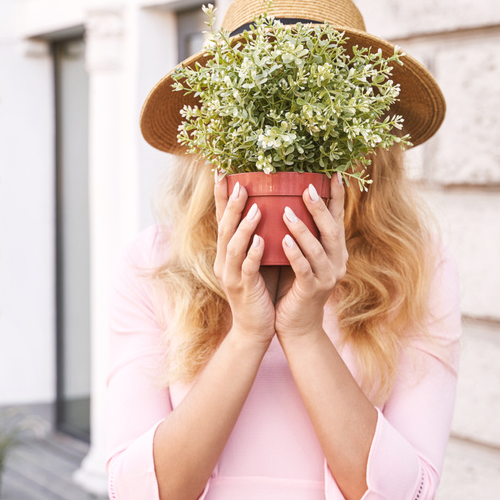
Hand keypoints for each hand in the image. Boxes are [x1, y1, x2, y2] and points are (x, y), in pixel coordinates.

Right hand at [213, 176, 275, 343]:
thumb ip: (263, 236)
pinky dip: (252, 253)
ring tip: (255, 206)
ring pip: (233, 246)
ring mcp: (231, 275)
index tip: (222, 172)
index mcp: (228, 251)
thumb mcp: (261, 259)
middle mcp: (224, 260)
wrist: (257, 327)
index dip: (221, 196)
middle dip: (230, 204)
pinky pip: (246, 268)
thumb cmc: (262, 289)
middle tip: (239, 182)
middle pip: (224, 227)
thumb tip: (278, 208)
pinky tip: (260, 240)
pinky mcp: (242, 289)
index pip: (222, 218)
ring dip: (243, 225)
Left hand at [275, 173, 347, 340]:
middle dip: (320, 207)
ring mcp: (327, 277)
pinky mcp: (312, 290)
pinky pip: (304, 268)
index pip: (338, 219)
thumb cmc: (293, 287)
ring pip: (317, 248)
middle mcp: (337, 262)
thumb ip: (300, 235)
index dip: (337, 197)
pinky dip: (294, 252)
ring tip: (285, 211)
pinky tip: (283, 239)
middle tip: (306, 188)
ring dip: (302, 228)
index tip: (334, 174)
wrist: (297, 326)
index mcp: (335, 252)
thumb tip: (285, 201)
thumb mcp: (300, 257)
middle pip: (332, 230)